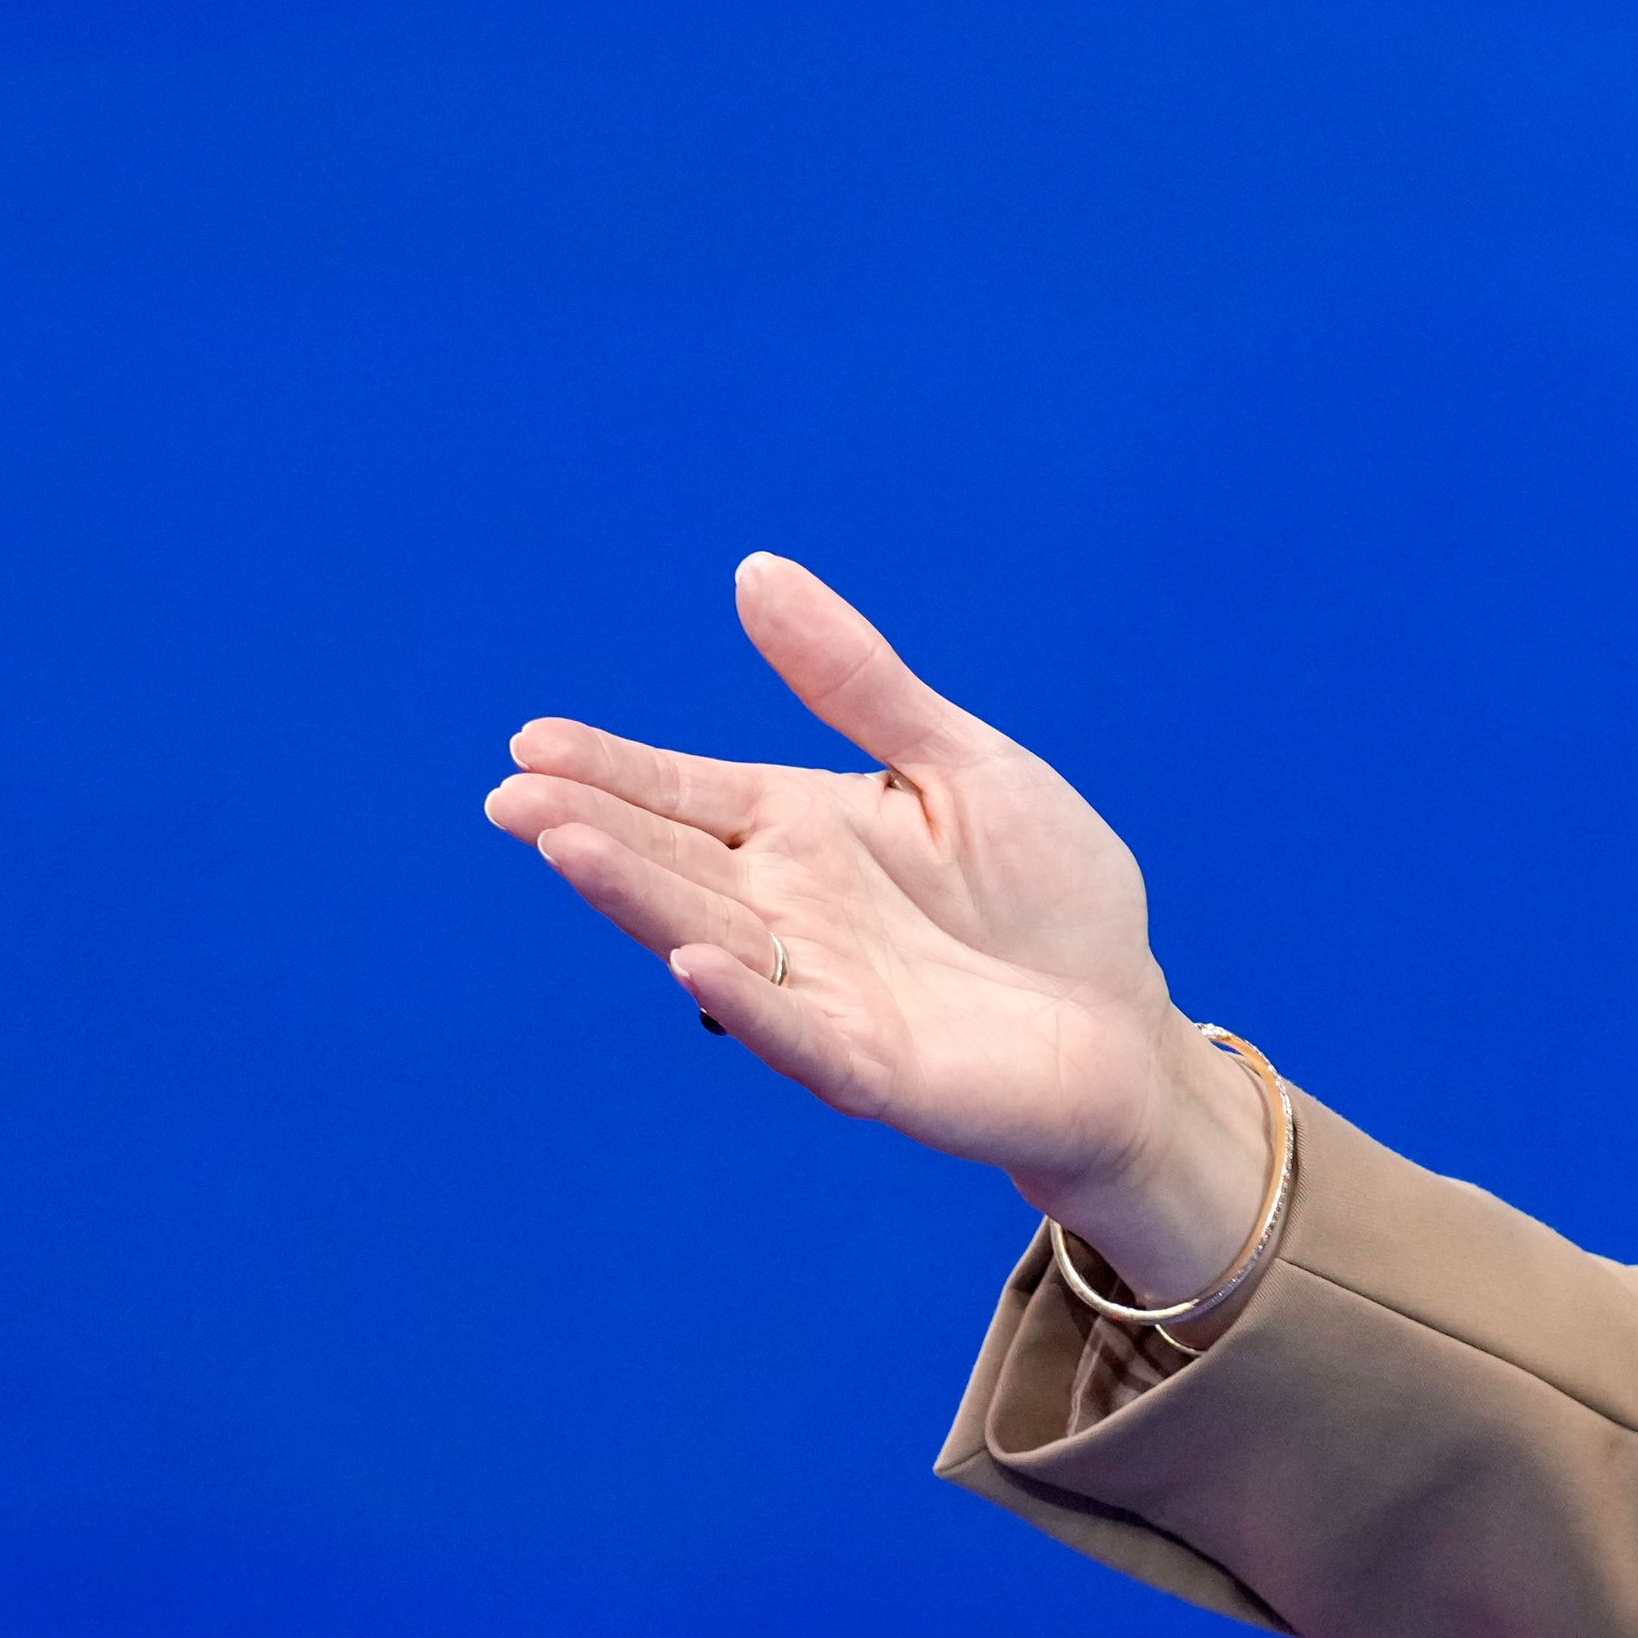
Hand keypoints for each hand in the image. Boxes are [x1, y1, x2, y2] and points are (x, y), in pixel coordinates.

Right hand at [483, 554, 1271, 1298]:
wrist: (1125, 1021)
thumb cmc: (1047, 897)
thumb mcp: (957, 761)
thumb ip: (859, 683)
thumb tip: (755, 571)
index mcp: (803, 832)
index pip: (685, 794)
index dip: (611, 770)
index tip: (530, 742)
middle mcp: (792, 912)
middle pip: (675, 864)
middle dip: (593, 829)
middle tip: (511, 795)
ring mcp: (825, 992)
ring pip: (711, 939)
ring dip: (638, 898)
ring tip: (564, 846)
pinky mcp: (875, 1067)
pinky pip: (801, 1032)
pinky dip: (751, 1000)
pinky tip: (693, 962)